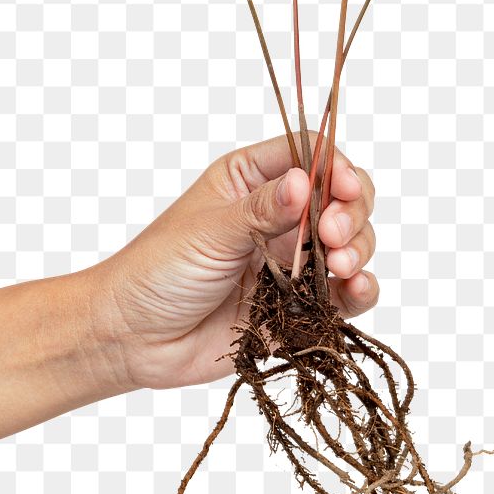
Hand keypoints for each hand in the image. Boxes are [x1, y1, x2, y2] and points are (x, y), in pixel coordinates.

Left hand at [99, 134, 378, 389]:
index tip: (345, 189)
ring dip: (357, 249)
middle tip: (332, 235)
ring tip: (340, 265)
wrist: (133, 339)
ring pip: (349, 243)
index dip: (335, 167)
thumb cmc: (157, 271)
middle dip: (350, 212)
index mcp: (250, 180)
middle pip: (340, 197)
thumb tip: (305, 181)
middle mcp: (276, 216)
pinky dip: (360, 290)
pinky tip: (356, 288)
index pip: (308, 153)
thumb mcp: (209, 232)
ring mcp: (290, 261)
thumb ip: (261, 210)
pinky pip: (343, 295)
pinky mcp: (297, 306)